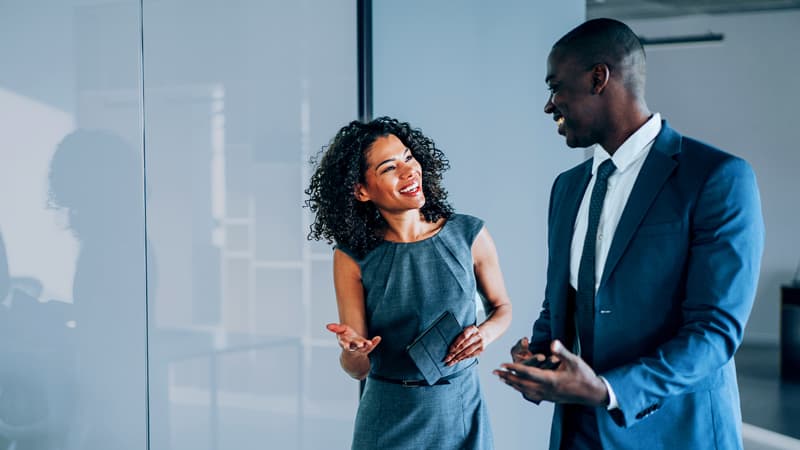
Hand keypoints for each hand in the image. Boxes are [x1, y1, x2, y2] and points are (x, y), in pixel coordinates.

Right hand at [326, 323, 380, 354]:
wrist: (352, 351)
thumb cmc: (346, 338)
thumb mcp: (340, 332)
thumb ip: (335, 328)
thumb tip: (327, 326)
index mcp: (345, 343)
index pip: (344, 344)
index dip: (345, 345)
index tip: (346, 346)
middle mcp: (353, 347)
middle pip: (355, 347)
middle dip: (357, 346)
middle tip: (360, 345)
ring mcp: (361, 348)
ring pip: (364, 348)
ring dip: (367, 346)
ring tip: (370, 343)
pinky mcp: (367, 348)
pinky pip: (372, 346)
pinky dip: (375, 342)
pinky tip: (378, 338)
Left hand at [444, 325, 484, 365]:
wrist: (485, 334)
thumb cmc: (471, 332)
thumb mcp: (466, 329)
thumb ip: (460, 335)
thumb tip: (449, 346)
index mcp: (472, 329)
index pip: (463, 336)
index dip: (456, 344)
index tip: (450, 350)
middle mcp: (477, 336)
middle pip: (464, 346)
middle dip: (454, 353)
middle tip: (447, 359)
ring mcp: (480, 343)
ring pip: (467, 352)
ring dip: (458, 358)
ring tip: (451, 362)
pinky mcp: (481, 349)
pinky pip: (471, 355)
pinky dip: (463, 358)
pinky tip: (458, 360)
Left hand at [493, 340, 608, 406]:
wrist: (593, 394)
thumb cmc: (584, 375)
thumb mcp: (575, 361)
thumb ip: (562, 352)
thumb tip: (552, 343)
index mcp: (551, 380)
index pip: (527, 373)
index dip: (513, 368)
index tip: (502, 364)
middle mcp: (546, 389)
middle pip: (521, 384)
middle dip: (507, 377)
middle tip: (494, 372)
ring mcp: (547, 395)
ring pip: (524, 390)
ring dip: (512, 384)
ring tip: (502, 379)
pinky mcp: (550, 398)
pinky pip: (531, 394)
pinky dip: (521, 390)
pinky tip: (517, 387)